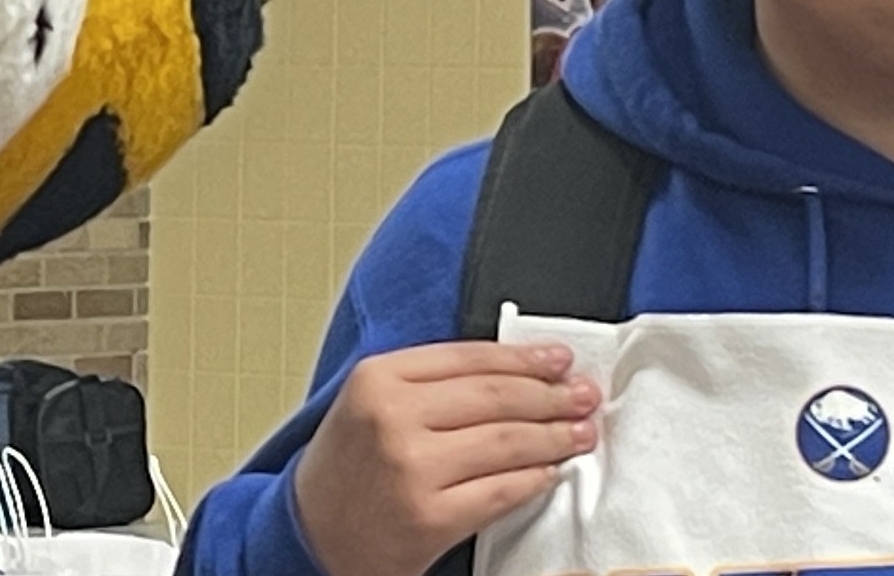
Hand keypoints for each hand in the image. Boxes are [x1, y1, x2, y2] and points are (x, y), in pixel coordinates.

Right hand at [290, 341, 599, 575]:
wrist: (311, 536)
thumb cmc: (347, 471)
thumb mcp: (370, 405)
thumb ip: (430, 384)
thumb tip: (518, 373)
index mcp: (376, 380)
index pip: (469, 358)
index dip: (523, 357)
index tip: (558, 359)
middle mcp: (392, 419)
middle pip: (495, 396)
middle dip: (550, 395)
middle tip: (582, 396)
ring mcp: (411, 469)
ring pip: (506, 441)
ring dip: (554, 436)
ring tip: (579, 432)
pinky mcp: (429, 517)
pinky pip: (501, 490)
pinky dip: (535, 479)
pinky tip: (550, 471)